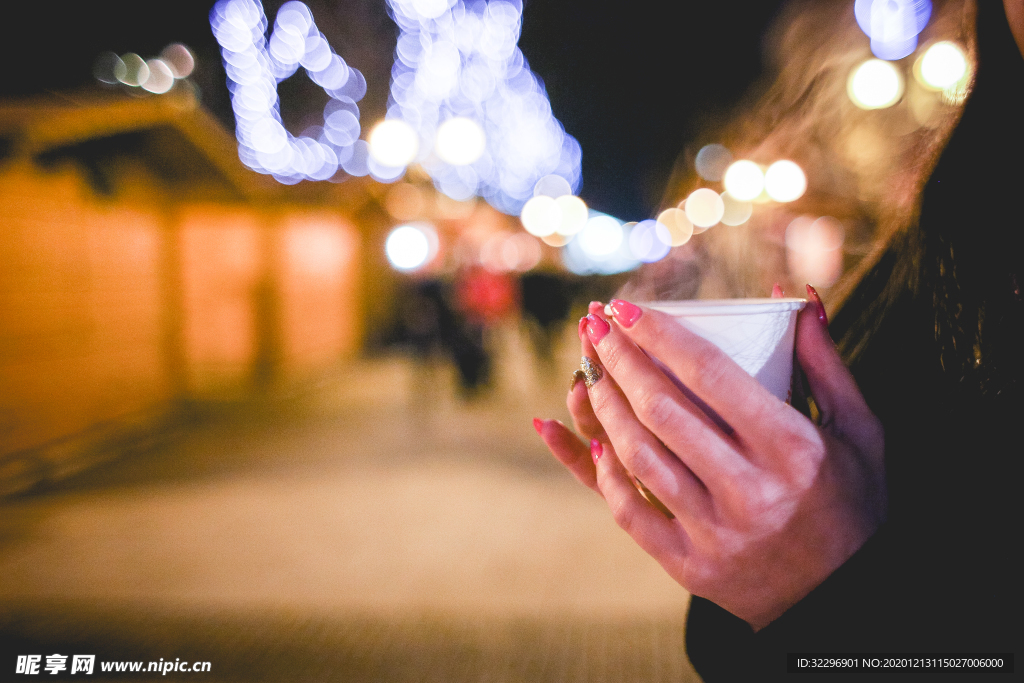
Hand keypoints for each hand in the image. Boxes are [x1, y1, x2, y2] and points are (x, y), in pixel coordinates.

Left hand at [534, 289, 885, 629]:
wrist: (844, 598)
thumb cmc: (850, 502)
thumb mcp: (859, 430)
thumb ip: (826, 361)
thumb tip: (799, 294)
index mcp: (792, 447)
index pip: (710, 374)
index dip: (660, 335)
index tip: (626, 308)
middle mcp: (751, 490)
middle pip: (664, 410)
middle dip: (620, 360)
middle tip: (594, 326)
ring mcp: (717, 533)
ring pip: (641, 458)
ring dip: (606, 409)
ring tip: (590, 374)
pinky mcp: (692, 567)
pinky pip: (633, 514)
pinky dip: (607, 474)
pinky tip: (596, 440)